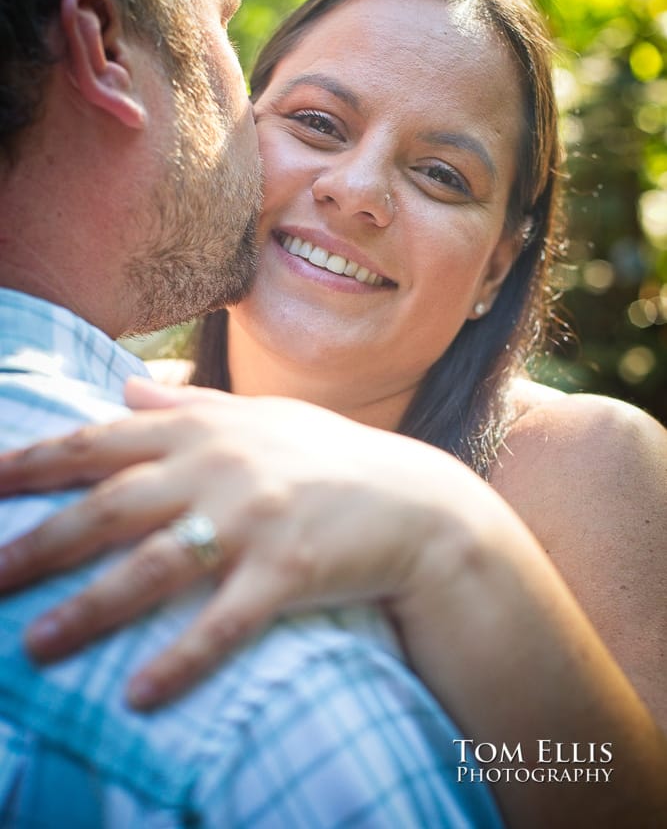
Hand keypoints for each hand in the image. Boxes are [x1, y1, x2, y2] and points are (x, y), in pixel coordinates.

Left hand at [0, 378, 459, 707]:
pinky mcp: (288, 571)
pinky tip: (139, 694)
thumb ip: (190, 403)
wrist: (416, 500)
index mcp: (204, 429)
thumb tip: (127, 386)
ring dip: (89, 608)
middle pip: (110, 506)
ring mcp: (253, 519)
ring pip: (153, 566)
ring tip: (35, 645)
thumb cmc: (330, 457)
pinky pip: (224, 622)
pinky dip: (181, 658)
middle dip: (39, 542)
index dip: (34, 461)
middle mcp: (219, 468)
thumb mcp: (261, 416)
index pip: (101, 441)